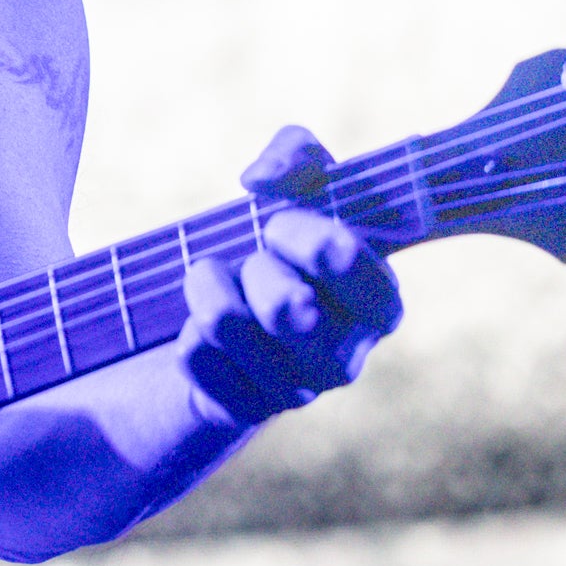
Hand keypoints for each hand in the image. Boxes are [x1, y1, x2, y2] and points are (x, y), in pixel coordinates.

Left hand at [174, 127, 402, 431]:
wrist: (237, 305)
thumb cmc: (281, 237)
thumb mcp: (300, 180)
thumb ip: (298, 156)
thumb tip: (261, 180)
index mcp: (379, 302)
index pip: (354, 270)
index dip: (307, 238)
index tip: (277, 223)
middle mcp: (346, 357)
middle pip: (285, 306)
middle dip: (253, 266)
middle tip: (251, 259)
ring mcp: (296, 391)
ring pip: (224, 323)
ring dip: (206, 283)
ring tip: (215, 279)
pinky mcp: (243, 409)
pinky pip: (192, 355)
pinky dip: (186, 328)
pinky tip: (203, 327)